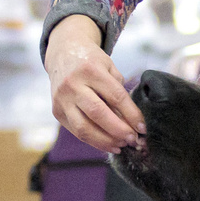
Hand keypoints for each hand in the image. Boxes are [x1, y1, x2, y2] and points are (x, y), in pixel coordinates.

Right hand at [45, 15, 143, 150]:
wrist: (64, 54)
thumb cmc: (92, 63)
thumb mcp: (109, 68)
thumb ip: (119, 92)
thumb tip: (132, 123)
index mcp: (90, 69)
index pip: (115, 96)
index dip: (131, 114)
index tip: (143, 128)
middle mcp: (72, 84)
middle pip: (98, 113)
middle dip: (119, 130)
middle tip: (133, 140)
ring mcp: (62, 99)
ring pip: (84, 128)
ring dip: (105, 141)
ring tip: (121, 146)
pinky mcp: (56, 111)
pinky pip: (76, 132)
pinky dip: (94, 141)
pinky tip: (108, 144)